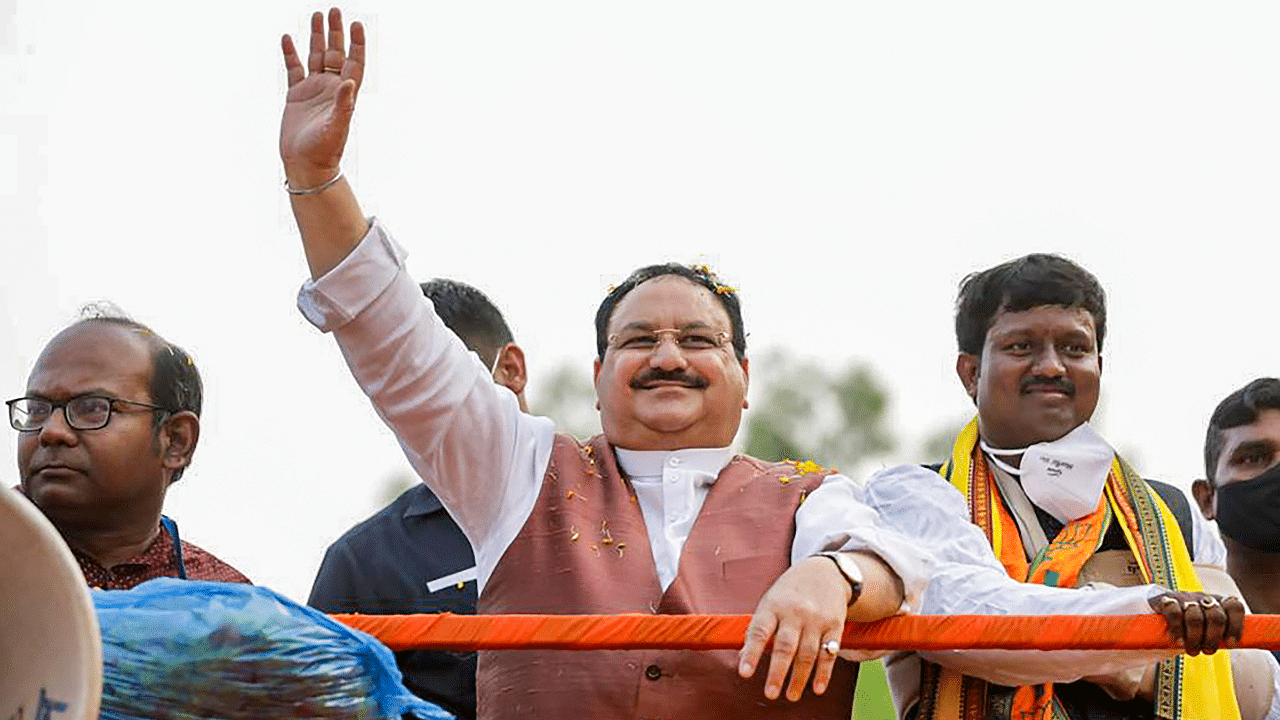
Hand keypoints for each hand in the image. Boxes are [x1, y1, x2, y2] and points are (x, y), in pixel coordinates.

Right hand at [280, 8, 365, 187]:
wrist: (306, 165)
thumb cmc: (325, 151)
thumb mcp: (337, 127)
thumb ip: (344, 105)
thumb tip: (349, 82)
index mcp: (345, 94)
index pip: (354, 63)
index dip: (356, 44)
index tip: (356, 24)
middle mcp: (331, 89)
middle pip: (335, 53)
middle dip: (335, 33)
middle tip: (335, 10)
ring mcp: (313, 90)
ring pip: (316, 57)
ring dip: (316, 37)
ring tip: (317, 15)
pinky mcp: (295, 95)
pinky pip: (294, 68)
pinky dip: (291, 53)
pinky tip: (288, 38)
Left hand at [738, 556, 852, 701]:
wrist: (825, 571)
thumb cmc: (789, 593)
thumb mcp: (770, 602)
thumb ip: (758, 628)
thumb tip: (743, 658)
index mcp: (773, 606)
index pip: (759, 631)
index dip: (751, 653)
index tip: (744, 673)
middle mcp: (795, 612)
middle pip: (785, 646)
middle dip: (778, 672)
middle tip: (771, 694)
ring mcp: (816, 619)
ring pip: (807, 653)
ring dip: (800, 678)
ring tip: (791, 695)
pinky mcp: (835, 625)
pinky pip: (829, 652)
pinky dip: (824, 673)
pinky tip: (817, 688)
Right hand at [1148, 591, 1244, 654]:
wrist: (1160, 611)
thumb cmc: (1191, 627)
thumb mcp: (1210, 629)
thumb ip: (1223, 634)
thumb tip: (1239, 643)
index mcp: (1219, 603)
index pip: (1234, 606)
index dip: (1235, 626)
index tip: (1229, 644)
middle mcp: (1204, 598)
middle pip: (1216, 616)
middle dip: (1212, 638)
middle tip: (1207, 650)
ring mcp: (1185, 598)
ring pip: (1195, 617)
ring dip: (1194, 638)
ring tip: (1192, 650)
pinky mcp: (1165, 600)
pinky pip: (1174, 612)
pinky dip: (1177, 630)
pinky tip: (1177, 641)